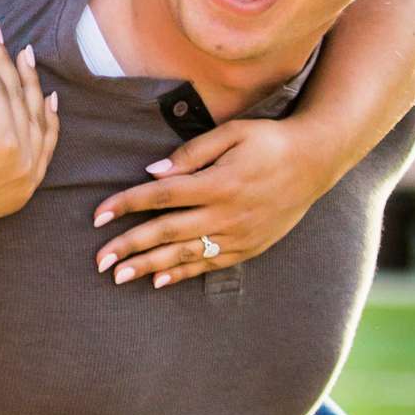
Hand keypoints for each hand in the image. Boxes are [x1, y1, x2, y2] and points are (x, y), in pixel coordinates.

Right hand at [0, 21, 58, 244]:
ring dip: (32, 89)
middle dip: (7, 65)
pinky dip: (47, 125)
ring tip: (26, 58)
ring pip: (37, 122)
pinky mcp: (23, 190)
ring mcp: (26, 178)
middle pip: (19, 100)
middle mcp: (22, 160)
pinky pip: (43, 151)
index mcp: (1, 141)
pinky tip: (49, 102)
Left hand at [93, 118, 329, 290]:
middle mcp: (226, 213)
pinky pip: (210, 264)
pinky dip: (183, 274)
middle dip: (129, 246)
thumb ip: (192, 152)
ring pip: (185, 254)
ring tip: (120, 277)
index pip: (161, 196)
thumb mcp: (233, 133)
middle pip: (166, 231)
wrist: (316, 162)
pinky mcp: (249, 247)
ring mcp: (238, 234)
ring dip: (149, 267)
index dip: (126, 205)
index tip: (98, 215)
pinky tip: (159, 281)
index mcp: (218, 182)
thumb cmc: (270, 141)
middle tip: (99, 261)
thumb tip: (152, 171)